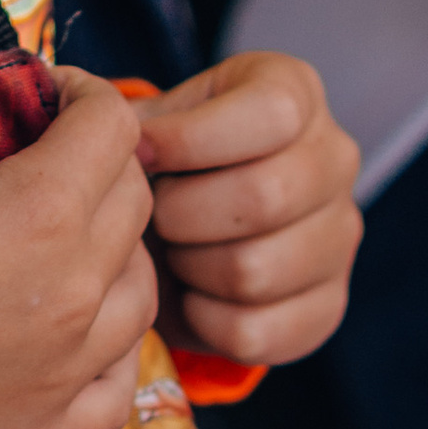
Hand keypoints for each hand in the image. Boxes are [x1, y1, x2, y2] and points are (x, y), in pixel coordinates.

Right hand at [0, 73, 155, 428]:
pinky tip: (78, 335)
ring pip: (141, 294)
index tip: (56, 98)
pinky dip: (110, 351)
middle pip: (135, 205)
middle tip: (57, 162)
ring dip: (116, 255)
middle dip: (102, 167)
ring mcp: (70, 372)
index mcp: (37, 215)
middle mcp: (75, 295)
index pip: (112, 128)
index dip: (85, 97)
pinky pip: (121, 385)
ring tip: (70, 245)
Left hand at [139, 52, 361, 364]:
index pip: (271, 116)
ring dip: (191, 269)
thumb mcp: (155, 121)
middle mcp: (335, 161)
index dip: (192, 140)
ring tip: (174, 254)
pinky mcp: (328, 307)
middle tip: (154, 217)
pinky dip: (205, 321)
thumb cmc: (169, 164)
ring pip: (256, 271)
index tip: (140, 154)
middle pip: (264, 198)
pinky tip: (191, 296)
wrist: (197, 223)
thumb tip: (87, 122)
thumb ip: (129, 119)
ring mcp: (340, 239)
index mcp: (297, 95)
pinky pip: (256, 333)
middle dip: (183, 214)